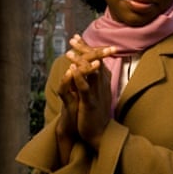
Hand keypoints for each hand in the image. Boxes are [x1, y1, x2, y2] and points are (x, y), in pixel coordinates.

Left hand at [63, 34, 115, 150]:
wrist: (102, 135)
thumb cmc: (97, 116)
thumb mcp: (97, 96)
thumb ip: (94, 83)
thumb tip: (90, 70)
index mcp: (103, 83)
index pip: (97, 60)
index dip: (88, 48)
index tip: (78, 39)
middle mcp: (102, 86)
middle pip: (95, 62)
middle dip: (84, 49)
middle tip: (73, 39)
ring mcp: (97, 94)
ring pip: (90, 73)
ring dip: (80, 60)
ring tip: (69, 52)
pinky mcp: (90, 104)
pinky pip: (85, 88)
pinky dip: (79, 77)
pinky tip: (72, 69)